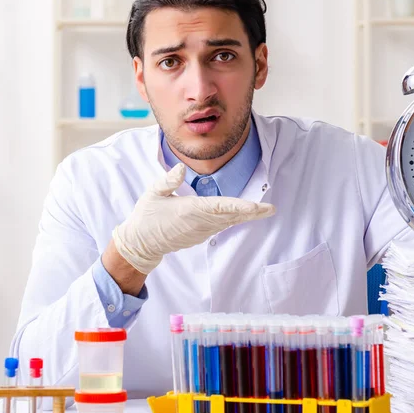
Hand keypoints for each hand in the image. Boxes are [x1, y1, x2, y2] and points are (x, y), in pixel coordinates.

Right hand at [113, 163, 275, 273]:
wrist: (141, 244)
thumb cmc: (146, 217)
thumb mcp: (153, 194)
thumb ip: (168, 181)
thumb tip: (180, 167)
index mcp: (190, 210)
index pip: (219, 207)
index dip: (239, 206)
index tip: (255, 207)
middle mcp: (200, 222)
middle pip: (231, 216)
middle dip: (252, 212)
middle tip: (271, 209)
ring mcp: (203, 230)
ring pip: (230, 222)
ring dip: (248, 216)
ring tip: (266, 210)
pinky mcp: (202, 234)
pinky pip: (223, 226)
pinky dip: (236, 220)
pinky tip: (247, 215)